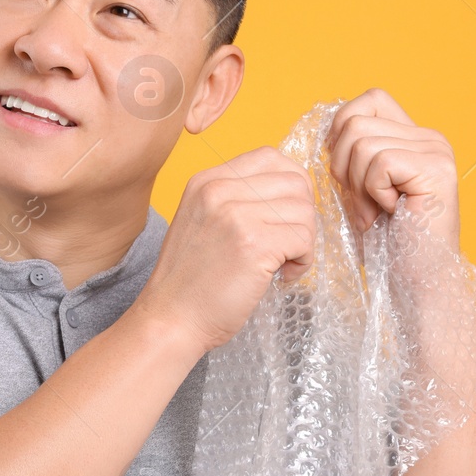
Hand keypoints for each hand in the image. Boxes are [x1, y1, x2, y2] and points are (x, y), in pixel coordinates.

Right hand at [132, 146, 316, 353]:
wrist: (171, 319)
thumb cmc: (192, 280)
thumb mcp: (202, 220)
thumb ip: (237, 198)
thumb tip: (294, 192)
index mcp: (206, 180)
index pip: (270, 157)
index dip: (290, 187)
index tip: (283, 217)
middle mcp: (219, 189)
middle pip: (295, 182)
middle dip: (301, 216)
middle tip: (286, 245)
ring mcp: (235, 214)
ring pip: (304, 211)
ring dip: (303, 241)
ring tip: (281, 263)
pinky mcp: (254, 243)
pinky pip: (305, 239)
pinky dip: (303, 261)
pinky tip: (281, 275)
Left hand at [325, 89, 460, 251]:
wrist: (414, 282)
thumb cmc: (384, 243)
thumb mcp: (359, 188)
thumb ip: (351, 155)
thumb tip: (326, 130)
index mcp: (413, 138)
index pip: (370, 100)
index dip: (341, 128)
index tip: (342, 170)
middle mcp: (430, 138)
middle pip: (356, 122)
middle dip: (342, 167)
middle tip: (362, 201)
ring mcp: (437, 152)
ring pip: (361, 142)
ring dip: (356, 184)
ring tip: (375, 211)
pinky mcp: (437, 170)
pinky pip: (380, 163)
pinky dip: (373, 193)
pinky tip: (389, 214)